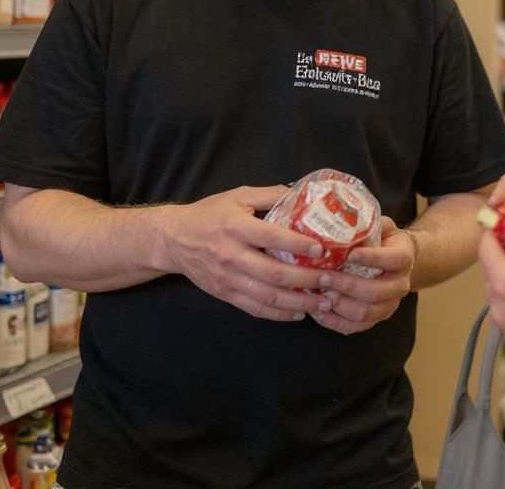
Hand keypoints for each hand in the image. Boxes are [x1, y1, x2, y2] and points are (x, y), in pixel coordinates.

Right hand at [160, 185, 330, 320]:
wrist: (173, 240)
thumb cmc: (209, 214)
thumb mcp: (237, 196)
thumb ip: (269, 195)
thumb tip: (302, 192)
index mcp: (235, 227)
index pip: (271, 238)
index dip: (298, 245)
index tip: (322, 249)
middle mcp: (230, 255)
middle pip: (273, 273)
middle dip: (306, 279)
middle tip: (331, 280)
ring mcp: (227, 278)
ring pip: (267, 297)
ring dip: (298, 301)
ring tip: (323, 301)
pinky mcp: (224, 294)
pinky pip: (255, 308)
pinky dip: (279, 314)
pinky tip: (299, 312)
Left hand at [314, 217, 413, 334]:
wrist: (398, 262)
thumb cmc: (383, 241)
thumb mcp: (382, 226)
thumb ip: (368, 222)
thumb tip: (341, 214)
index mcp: (404, 257)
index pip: (391, 259)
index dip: (371, 258)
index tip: (349, 254)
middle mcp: (400, 284)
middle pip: (376, 291)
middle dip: (347, 285)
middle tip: (323, 276)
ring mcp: (389, 304)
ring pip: (366, 312)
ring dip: (340, 305)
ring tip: (320, 295)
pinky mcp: (377, 318)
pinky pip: (357, 327)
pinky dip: (337, 323)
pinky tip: (320, 312)